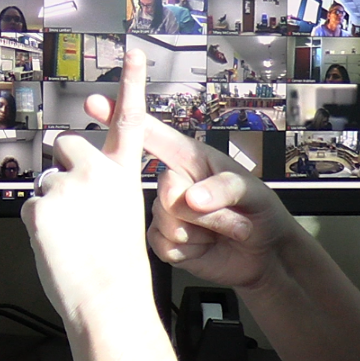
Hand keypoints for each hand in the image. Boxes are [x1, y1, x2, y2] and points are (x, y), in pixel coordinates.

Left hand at [21, 50, 151, 323]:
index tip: (135, 53)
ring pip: (44, 183)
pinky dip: (36, 227)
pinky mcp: (39, 206)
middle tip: (72, 198)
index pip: (132, 119)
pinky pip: (28, 208)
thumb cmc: (119, 268)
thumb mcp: (124, 216)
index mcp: (124, 175)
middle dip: (62, 164)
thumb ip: (104, 189)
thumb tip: (73, 182)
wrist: (108, 298)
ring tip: (70, 237)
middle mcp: (97, 172)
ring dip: (50, 205)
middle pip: (66, 144)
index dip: (133, 83)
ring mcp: (67, 187)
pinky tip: (57, 244)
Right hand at [83, 78, 301, 297]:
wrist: (264, 256)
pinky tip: (205, 245)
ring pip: (164, 221)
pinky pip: (164, 246)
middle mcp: (177, 183)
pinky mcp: (167, 241)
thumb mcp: (252, 192)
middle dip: (196, 207)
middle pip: (164, 189)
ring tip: (219, 229)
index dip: (123, 119)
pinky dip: (190, 250)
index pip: (154, 136)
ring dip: (199, 231)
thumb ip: (223, 189)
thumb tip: (191, 198)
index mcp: (192, 159)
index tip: (95, 105)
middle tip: (222, 211)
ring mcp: (169, 213)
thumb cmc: (261, 212)